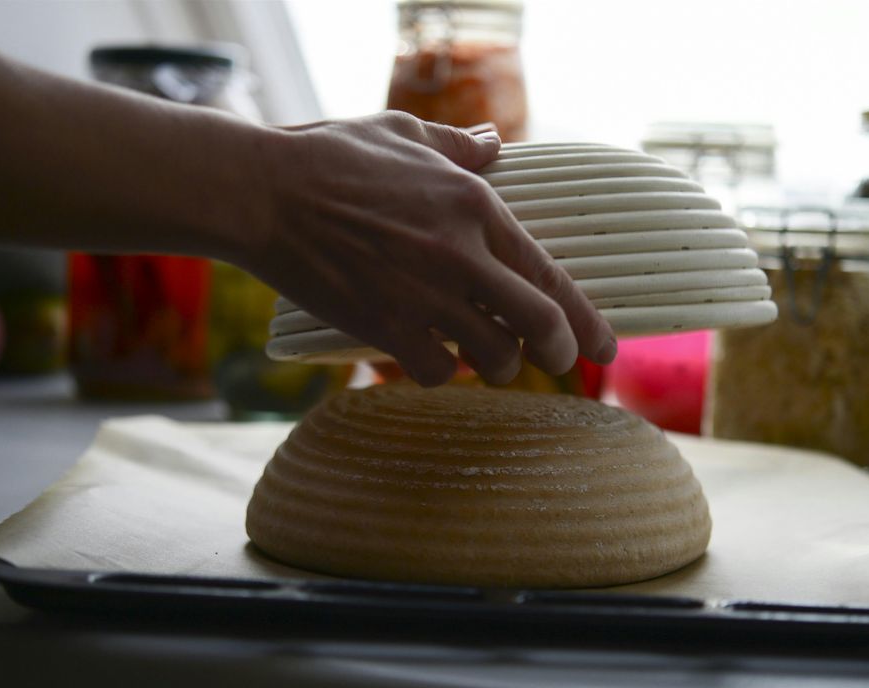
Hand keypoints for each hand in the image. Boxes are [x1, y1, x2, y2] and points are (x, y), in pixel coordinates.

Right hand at [251, 112, 616, 386]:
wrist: (264, 194)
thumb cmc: (331, 157)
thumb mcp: (405, 134)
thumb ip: (458, 148)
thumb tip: (493, 144)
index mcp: (476, 206)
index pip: (550, 274)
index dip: (586, 319)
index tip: (604, 346)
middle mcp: (461, 255)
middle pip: (539, 325)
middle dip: (558, 354)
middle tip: (559, 364)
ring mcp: (424, 296)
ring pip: (492, 357)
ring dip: (497, 366)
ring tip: (488, 360)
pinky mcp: (384, 326)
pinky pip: (434, 370)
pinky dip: (439, 371)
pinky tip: (430, 359)